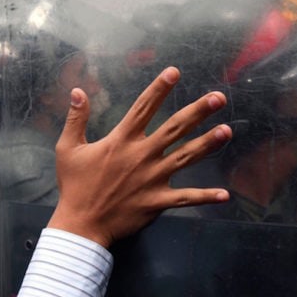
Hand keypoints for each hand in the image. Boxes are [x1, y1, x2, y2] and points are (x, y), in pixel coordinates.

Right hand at [47, 66, 231, 247]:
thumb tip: (78, 91)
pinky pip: (186, 198)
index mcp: (122, 140)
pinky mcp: (157, 201)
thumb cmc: (75, 186)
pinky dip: (205, 197)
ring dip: (207, 144)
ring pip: (186, 157)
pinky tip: (224, 194)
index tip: (174, 72)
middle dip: (198, 111)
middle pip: (175, 128)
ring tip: (227, 131)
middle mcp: (142, 155)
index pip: (144, 108)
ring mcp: (152, 178)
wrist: (81, 224)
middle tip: (218, 97)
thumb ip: (76, 119)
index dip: (159, 88)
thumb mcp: (68, 148)